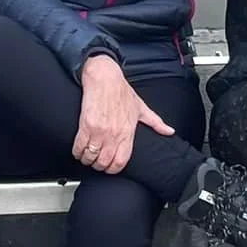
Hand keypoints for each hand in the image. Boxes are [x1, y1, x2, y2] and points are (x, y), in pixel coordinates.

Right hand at [73, 53, 174, 174]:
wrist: (105, 78)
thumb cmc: (121, 91)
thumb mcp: (141, 108)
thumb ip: (156, 122)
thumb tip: (169, 131)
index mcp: (127, 132)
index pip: (121, 161)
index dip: (113, 169)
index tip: (108, 167)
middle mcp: (114, 134)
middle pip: (104, 163)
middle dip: (98, 166)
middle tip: (95, 162)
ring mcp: (100, 130)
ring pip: (90, 157)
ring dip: (87, 159)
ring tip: (86, 156)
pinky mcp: (86, 125)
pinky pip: (79, 147)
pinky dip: (77, 151)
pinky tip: (78, 149)